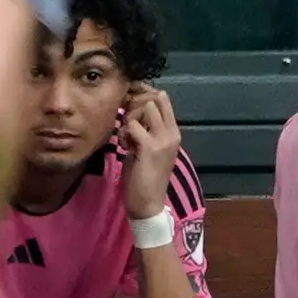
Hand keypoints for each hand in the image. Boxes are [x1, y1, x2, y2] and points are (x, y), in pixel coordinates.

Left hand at [118, 85, 181, 216]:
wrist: (148, 203)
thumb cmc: (146, 177)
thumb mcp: (149, 148)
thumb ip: (146, 129)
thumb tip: (133, 110)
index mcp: (173, 132)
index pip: (162, 98)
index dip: (143, 94)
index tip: (129, 105)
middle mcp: (172, 132)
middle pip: (153, 97)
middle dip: (134, 104)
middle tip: (125, 121)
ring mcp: (163, 139)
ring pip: (144, 107)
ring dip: (129, 117)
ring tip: (126, 136)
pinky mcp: (150, 148)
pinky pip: (132, 125)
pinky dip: (124, 132)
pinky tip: (124, 146)